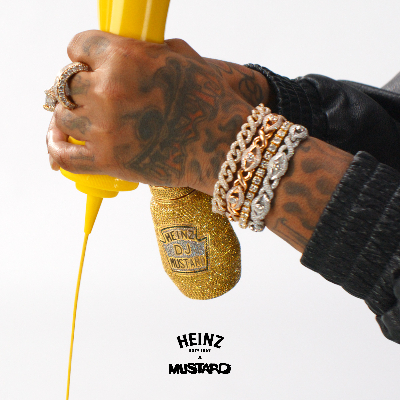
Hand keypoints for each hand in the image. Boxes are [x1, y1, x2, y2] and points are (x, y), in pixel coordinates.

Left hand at [47, 31, 269, 194]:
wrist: (223, 145)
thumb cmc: (208, 102)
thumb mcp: (181, 59)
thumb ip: (144, 49)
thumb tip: (126, 48)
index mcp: (124, 58)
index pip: (78, 46)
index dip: (84, 54)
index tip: (88, 62)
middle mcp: (108, 91)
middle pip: (68, 83)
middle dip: (80, 87)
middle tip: (92, 95)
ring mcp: (105, 129)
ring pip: (63, 117)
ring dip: (71, 116)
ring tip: (82, 119)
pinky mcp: (108, 161)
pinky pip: (64, 155)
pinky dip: (56, 148)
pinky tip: (58, 143)